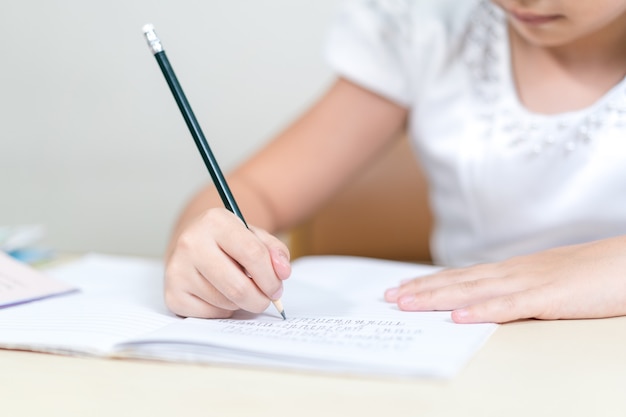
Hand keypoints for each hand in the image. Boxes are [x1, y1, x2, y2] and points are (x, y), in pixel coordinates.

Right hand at [164, 208, 290, 317]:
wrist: (193, 243)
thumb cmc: (227, 241)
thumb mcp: (253, 235)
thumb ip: (275, 251)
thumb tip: (282, 272)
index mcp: (215, 221)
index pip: (252, 254)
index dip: (271, 277)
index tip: (277, 287)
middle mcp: (191, 243)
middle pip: (238, 287)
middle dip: (260, 299)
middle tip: (267, 298)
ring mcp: (177, 269)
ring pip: (226, 302)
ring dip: (242, 303)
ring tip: (239, 288)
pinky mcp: (172, 294)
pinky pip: (210, 314)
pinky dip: (223, 310)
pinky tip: (220, 294)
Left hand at [384, 236, 625, 322]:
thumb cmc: (594, 273)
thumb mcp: (549, 281)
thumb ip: (521, 290)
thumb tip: (494, 300)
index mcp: (513, 270)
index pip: (462, 276)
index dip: (430, 282)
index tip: (403, 287)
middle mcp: (513, 273)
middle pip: (458, 281)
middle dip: (421, 289)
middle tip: (388, 297)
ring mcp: (529, 283)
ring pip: (473, 291)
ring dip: (437, 298)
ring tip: (406, 304)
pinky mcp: (549, 298)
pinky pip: (510, 307)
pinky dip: (482, 312)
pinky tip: (457, 318)